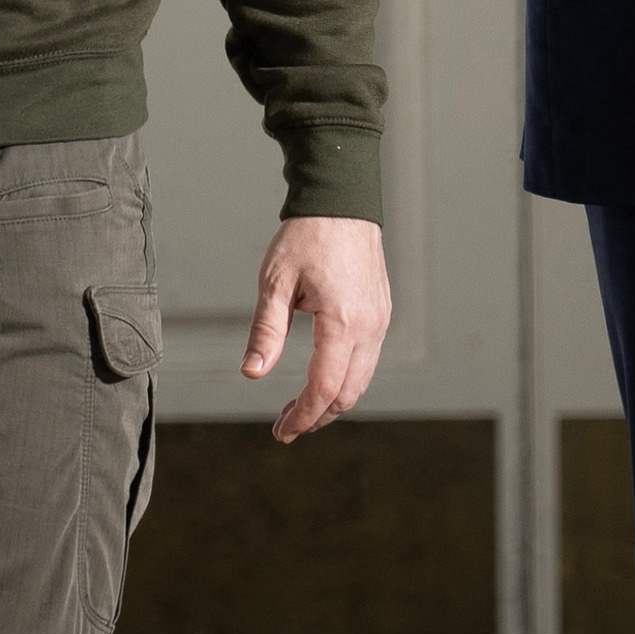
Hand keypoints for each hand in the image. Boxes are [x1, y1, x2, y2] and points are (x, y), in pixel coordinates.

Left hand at [243, 215, 392, 443]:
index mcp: (342, 322)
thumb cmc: (307, 237)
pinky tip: (322, 379)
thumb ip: (266, 332)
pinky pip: (368, 360)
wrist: (342, 203)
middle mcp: (369, 327)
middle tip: (286, 426)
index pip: (324, 388)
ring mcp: (380, 320)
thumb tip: (253, 372)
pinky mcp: (381, 313)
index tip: (282, 431)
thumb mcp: (275, 284)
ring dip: (333, 400)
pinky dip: (346, 379)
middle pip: (348, 393)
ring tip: (302, 408)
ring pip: (362, 380)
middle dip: (317, 416)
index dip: (302, 416)